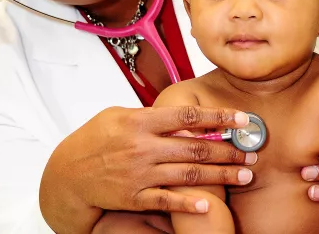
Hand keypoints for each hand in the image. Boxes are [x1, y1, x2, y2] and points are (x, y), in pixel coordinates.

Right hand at [40, 106, 256, 232]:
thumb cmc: (92, 140)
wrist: (67, 174)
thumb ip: (149, 115)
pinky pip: (167, 200)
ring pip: (189, 173)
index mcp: (140, 122)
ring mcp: (140, 173)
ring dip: (220, 175)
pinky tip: (210, 203)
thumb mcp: (117, 115)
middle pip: (196, 147)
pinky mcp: (135, 196)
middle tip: (250, 152)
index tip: (241, 118)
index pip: (187, 116)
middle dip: (228, 150)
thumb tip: (181, 117)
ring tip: (244, 175)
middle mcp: (144, 147)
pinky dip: (189, 203)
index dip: (218, 116)